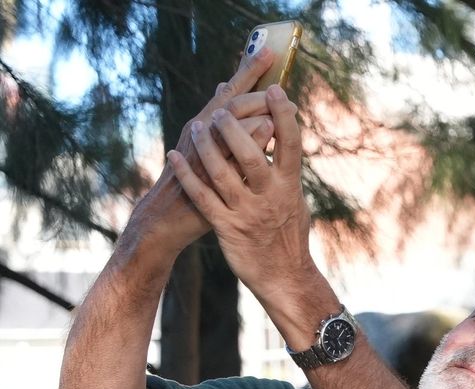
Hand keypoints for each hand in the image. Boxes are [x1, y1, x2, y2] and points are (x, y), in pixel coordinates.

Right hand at [120, 50, 277, 258]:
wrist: (165, 218)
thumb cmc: (194, 184)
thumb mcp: (208, 153)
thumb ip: (227, 129)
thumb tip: (244, 101)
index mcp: (203, 126)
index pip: (229, 94)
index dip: (247, 72)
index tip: (268, 53)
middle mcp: (200, 136)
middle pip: (230, 104)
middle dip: (254, 89)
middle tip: (277, 79)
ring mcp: (202, 158)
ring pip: (228, 127)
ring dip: (253, 110)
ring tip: (276, 99)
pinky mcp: (207, 180)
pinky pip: (230, 155)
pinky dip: (248, 142)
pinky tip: (268, 130)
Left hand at [167, 85, 311, 303]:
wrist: (284, 276)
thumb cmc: (288, 234)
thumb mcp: (294, 199)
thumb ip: (284, 169)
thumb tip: (278, 134)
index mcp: (289, 186)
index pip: (290, 143)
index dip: (283, 114)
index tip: (275, 88)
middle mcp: (270, 197)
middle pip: (251, 154)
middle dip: (235, 127)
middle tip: (223, 109)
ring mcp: (247, 212)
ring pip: (223, 172)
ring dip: (207, 146)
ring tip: (198, 126)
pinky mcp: (227, 227)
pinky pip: (203, 197)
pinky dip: (187, 175)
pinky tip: (174, 156)